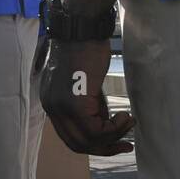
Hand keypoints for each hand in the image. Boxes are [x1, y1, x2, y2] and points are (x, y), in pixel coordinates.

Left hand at [39, 38, 133, 155]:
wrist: (82, 30)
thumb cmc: (85, 50)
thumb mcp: (82, 83)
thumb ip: (85, 104)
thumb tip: (101, 122)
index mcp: (51, 104)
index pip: (69, 137)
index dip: (93, 145)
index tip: (116, 143)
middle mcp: (52, 108)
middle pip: (77, 144)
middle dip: (104, 148)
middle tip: (126, 144)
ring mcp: (61, 107)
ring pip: (88, 140)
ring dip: (113, 137)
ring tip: (128, 122)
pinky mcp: (75, 103)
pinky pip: (97, 130)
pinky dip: (115, 129)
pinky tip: (125, 116)